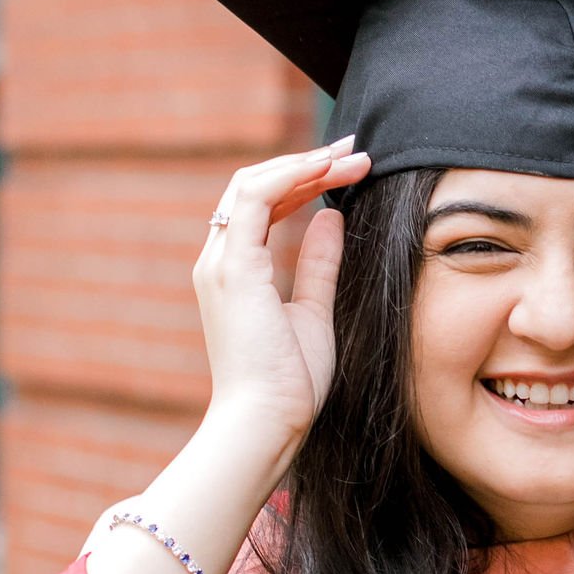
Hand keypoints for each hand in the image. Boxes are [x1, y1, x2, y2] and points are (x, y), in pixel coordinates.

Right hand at [193, 141, 370, 468]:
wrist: (266, 422)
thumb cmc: (289, 383)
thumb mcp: (315, 312)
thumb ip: (318, 264)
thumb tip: (331, 217)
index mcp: (234, 272)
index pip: (262, 205)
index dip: (303, 180)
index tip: (348, 169)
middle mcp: (219, 261)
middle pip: (255, 186)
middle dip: (306, 163)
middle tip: (354, 151)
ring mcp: (221, 262)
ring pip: (252, 183)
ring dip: (304, 163)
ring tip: (349, 157)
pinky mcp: (233, 268)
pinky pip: (255, 198)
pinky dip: (291, 176)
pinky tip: (326, 170)